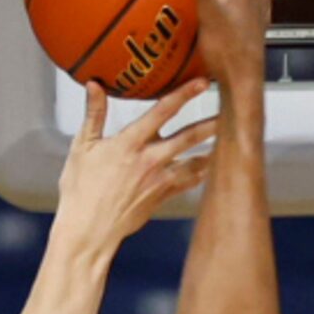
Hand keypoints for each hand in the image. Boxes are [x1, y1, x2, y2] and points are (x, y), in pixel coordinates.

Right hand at [52, 81, 217, 251]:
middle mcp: (149, 160)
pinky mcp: (163, 197)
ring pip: (196, 161)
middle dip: (212, 122)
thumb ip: (94, 114)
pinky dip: (203, 172)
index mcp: (129, 144)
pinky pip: (190, 182)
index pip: (162, 112)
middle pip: (189, 137)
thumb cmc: (80, 191)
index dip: (184, 94)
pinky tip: (213, 164)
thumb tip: (94, 85)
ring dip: (214, 148)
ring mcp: (159, 181)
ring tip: (232, 137)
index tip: (203, 82)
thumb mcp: (82, 148)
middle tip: (232, 109)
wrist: (89, 231)